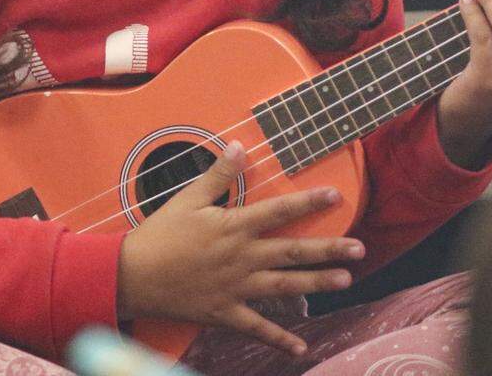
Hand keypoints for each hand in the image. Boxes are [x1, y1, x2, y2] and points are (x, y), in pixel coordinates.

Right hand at [116, 141, 364, 355]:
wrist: (131, 276)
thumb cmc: (159, 234)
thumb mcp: (188, 198)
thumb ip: (218, 174)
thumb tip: (240, 146)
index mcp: (234, 226)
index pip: (280, 210)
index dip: (310, 202)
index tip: (336, 194)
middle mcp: (241, 257)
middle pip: (293, 251)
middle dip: (330, 249)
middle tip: (360, 248)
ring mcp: (236, 287)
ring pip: (285, 286)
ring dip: (318, 283)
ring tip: (346, 280)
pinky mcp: (225, 312)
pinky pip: (257, 327)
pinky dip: (280, 338)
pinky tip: (301, 344)